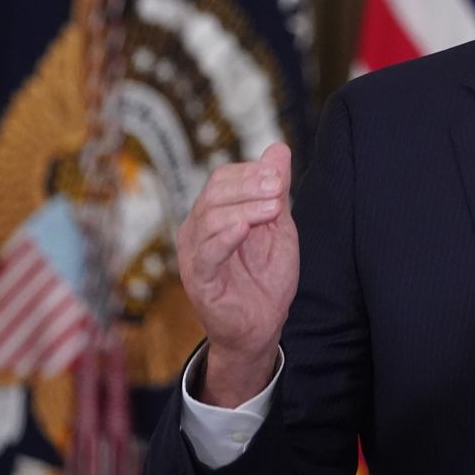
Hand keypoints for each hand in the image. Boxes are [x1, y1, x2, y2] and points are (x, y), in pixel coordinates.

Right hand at [176, 142, 298, 406]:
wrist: (262, 326)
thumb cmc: (266, 277)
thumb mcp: (277, 227)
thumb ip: (275, 191)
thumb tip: (279, 148)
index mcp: (214, 214)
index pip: (222, 179)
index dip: (250, 173)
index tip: (279, 177)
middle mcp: (197, 230)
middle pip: (214, 193)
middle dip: (249, 186)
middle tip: (278, 188)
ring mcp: (195, 255)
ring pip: (210, 218)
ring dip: (244, 208)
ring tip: (273, 209)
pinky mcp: (199, 280)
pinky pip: (206, 253)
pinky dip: (224, 237)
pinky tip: (243, 228)